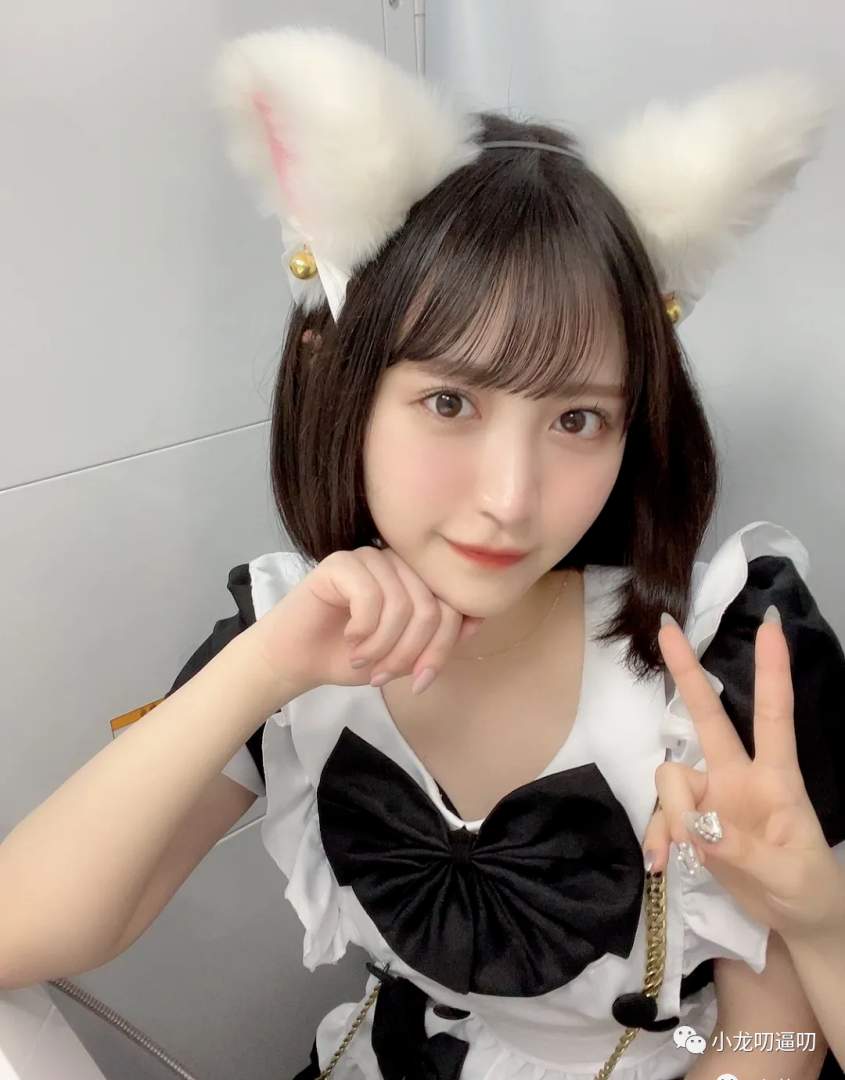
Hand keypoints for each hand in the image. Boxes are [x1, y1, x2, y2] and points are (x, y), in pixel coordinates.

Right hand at [251, 544, 484, 696]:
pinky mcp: (341, 562)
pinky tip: (350, 639)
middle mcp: (399, 563)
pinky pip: (371, 596)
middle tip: (385, 675)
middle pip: (431, 607)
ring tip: (365, 659)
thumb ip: (438, 640)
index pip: (452, 607)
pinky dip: (363, 629)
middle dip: (411, 652)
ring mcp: (370, 558)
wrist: (297, 660)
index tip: (421, 680)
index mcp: (418, 580)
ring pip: (403, 604)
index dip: (442, 649)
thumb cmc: (352, 656)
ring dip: (384, 646)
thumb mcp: (406, 655)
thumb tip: (476, 623)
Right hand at [642, 609, 844, 941]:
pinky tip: (662, 864)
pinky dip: (658, 838)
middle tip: (666, 629)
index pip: (775, 716)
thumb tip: (701, 830)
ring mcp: (712, 796)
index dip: (772, 670)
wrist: (799, 922)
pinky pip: (660, 816)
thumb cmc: (809, 890)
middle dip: (688, 673)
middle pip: (709, 718)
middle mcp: (739, 776)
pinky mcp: (692, 820)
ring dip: (669, 814)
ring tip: (681, 856)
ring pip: (670, 777)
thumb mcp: (790, 876)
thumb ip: (746, 853)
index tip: (769, 626)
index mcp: (777, 779)